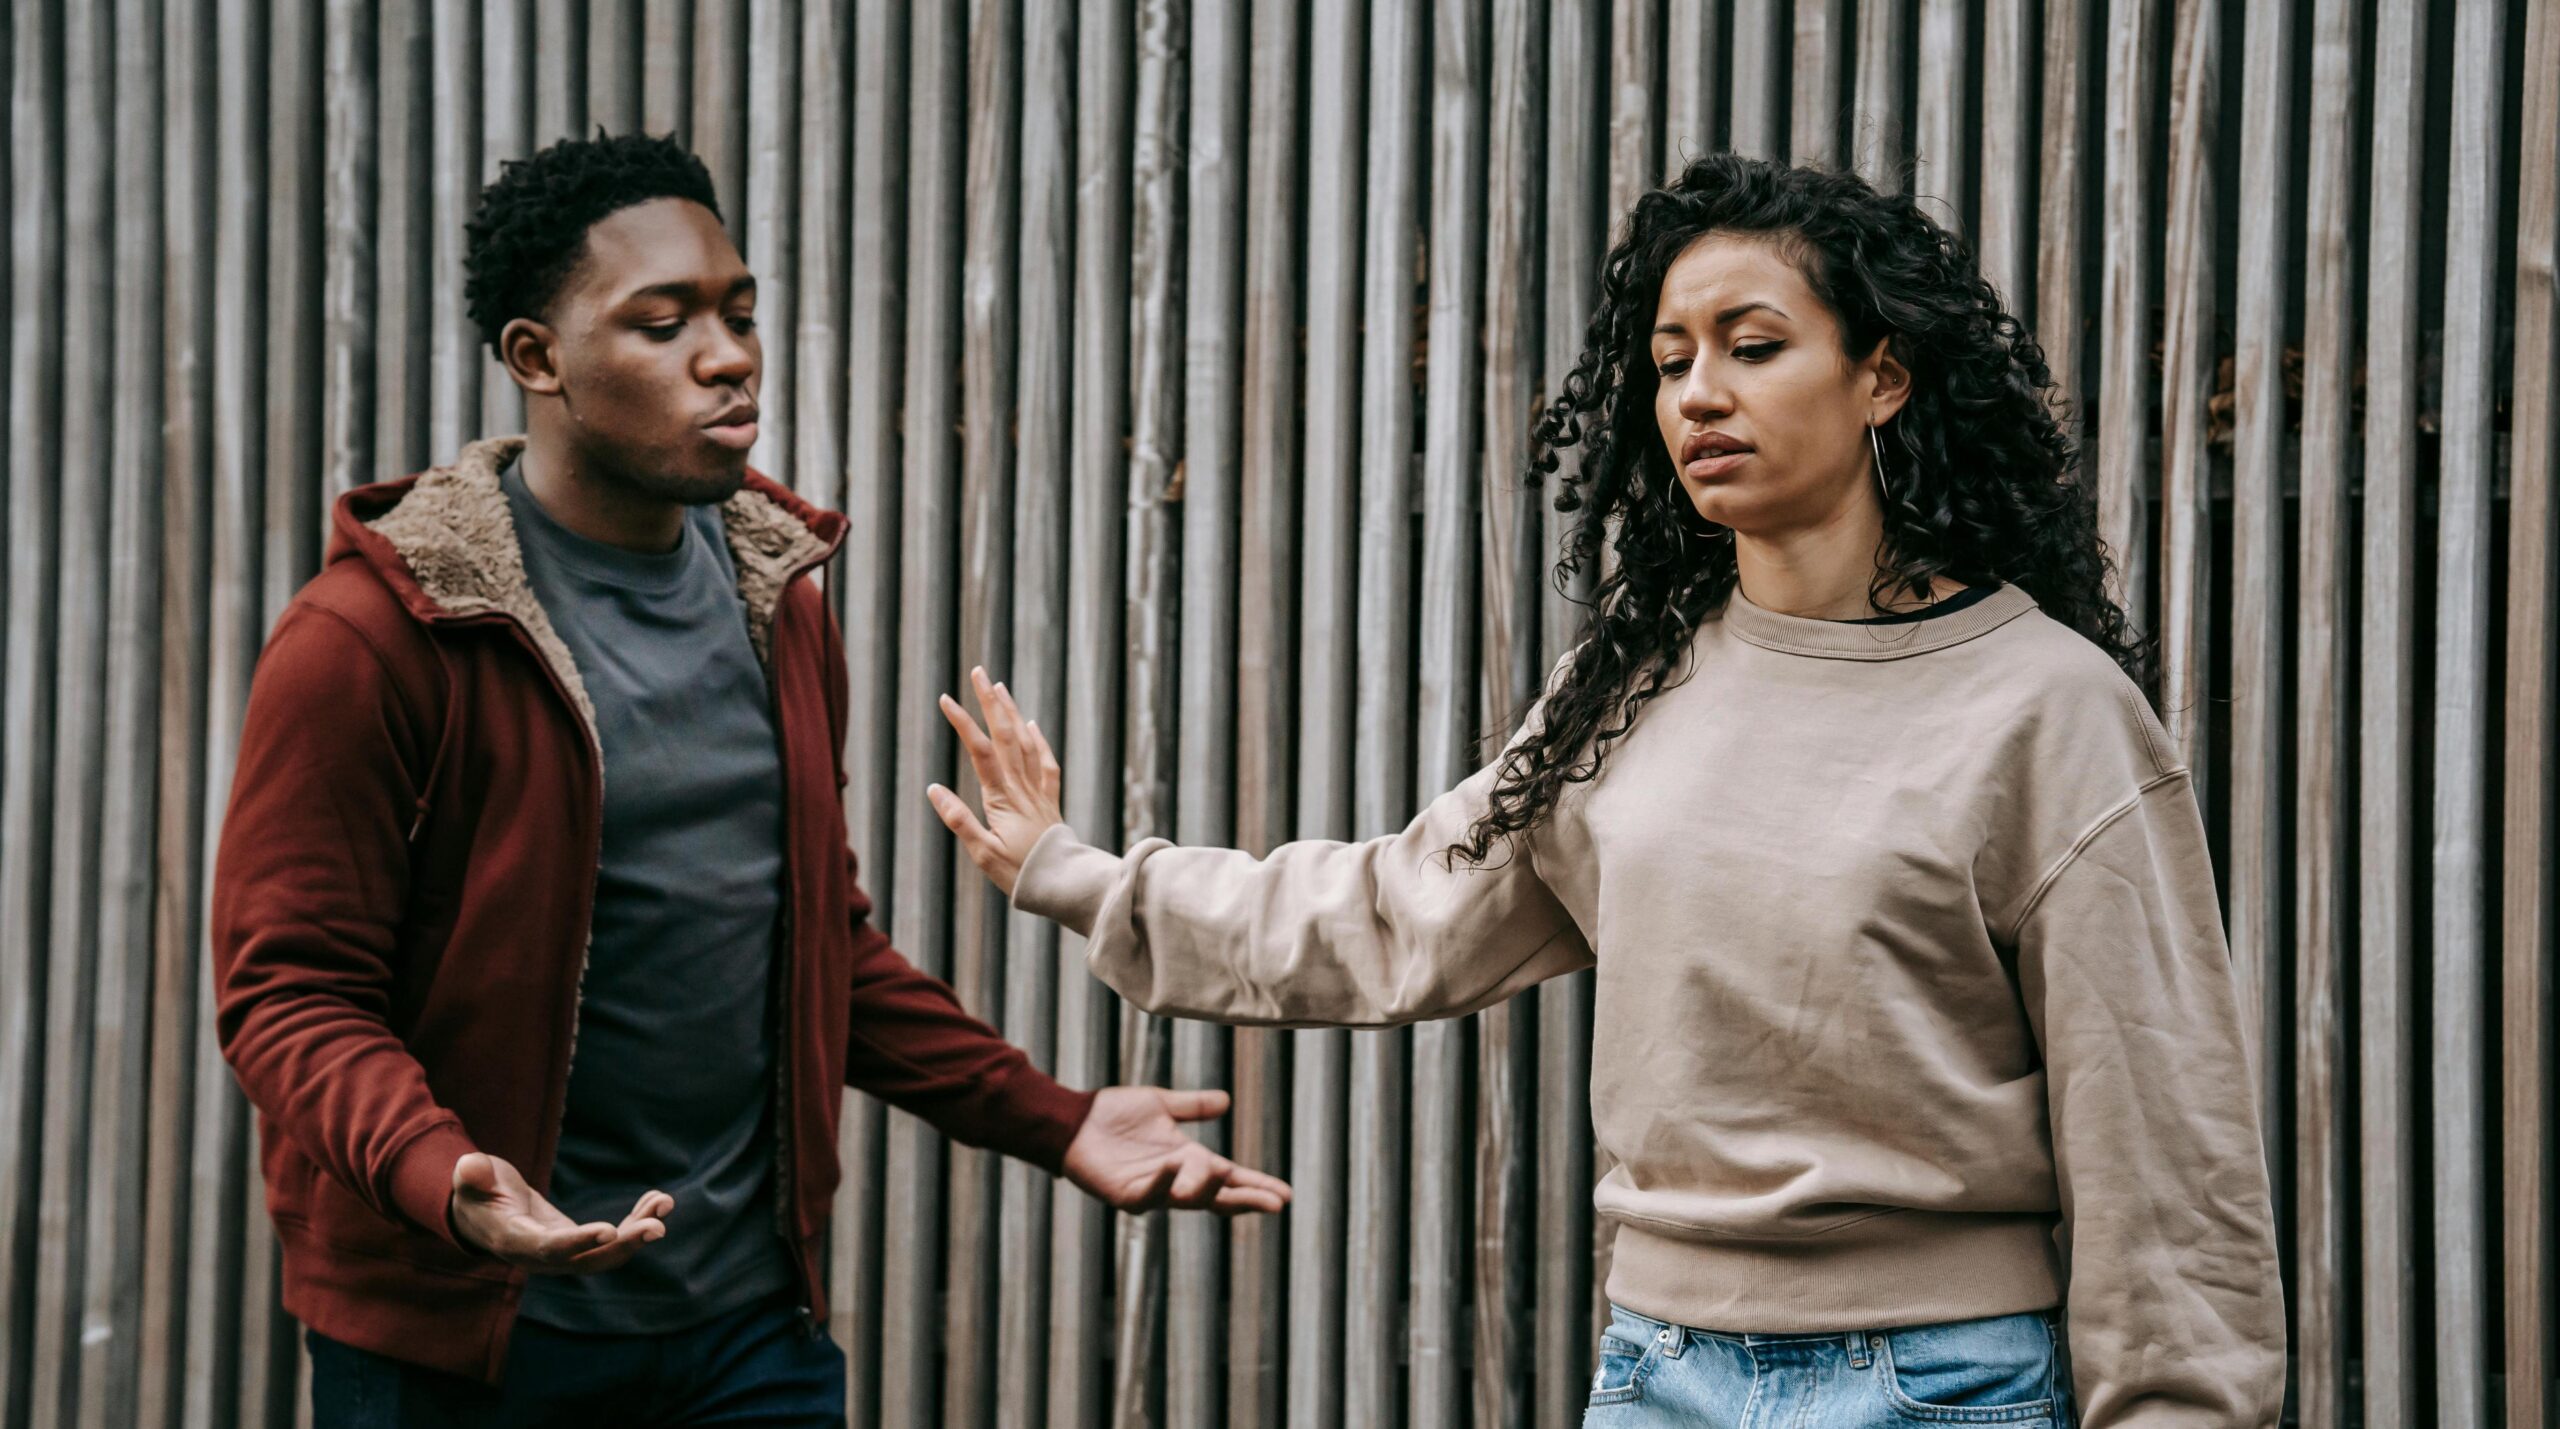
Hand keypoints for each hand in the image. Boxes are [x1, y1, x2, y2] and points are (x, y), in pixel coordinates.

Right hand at [447, 1151, 671, 1273]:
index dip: (578, 1242)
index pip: (549, 1248)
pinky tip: (658, 1200)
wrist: (484, 1213)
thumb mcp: (472, 1179)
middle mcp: (543, 1257)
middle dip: (625, 1246)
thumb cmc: (478, 1191)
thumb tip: (470, 1167)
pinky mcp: (580, 1245)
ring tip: (665, 1202)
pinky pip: (614, 1241)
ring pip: (608, 1254)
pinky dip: (637, 1222)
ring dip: (639, 1232)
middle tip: (658, 1228)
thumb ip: (473, 1175)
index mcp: (515, 1241)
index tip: (609, 1231)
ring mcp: (564, 1256)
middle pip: (588, 1261)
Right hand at [928, 667, 1064, 896]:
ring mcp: (1037, 792)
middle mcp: (1021, 788)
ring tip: (1000, 688)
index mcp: (1001, 798)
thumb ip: (959, 819)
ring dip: (1012, 713)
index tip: (946, 699)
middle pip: (1005, 735)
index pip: (980, 751)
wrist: (1065, 884)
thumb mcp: (982, 853)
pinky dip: (1039, 741)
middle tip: (979, 673)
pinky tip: (1031, 726)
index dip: (963, 722)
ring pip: (1026, 743)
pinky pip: (1046, 764)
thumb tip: (933, 788)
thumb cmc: (1020, 874)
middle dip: (990, 702)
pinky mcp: (1049, 802)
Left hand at [1062, 1087, 1292, 1214]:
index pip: (1232, 1178)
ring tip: (1227, 1175)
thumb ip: (1193, 1106)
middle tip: (1275, 1204)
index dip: (1257, 1186)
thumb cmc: (1114, 1115)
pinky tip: (1176, 1166)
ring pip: (1189, 1199)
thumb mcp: (1162, 1105)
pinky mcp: (1126, 1194)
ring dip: (1209, 1189)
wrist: (1074, 1120)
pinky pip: (1150, 1193)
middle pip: (1219, 1197)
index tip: (1285, 1195)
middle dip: (1247, 1200)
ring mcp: (1152, 1190)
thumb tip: (1227, 1101)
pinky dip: (1164, 1182)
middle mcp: (1176, 1180)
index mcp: (1189, 1161)